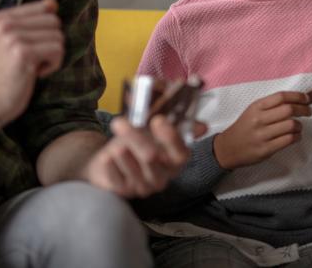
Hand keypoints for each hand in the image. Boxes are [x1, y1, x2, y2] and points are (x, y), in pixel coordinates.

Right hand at [0, 0, 63, 130]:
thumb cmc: (8, 70)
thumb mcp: (16, 39)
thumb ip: (33, 19)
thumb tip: (52, 2)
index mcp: (0, 17)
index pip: (45, 7)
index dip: (47, 28)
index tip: (31, 44)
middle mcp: (4, 24)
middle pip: (54, 21)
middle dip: (51, 42)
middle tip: (32, 58)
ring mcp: (12, 37)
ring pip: (58, 36)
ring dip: (52, 55)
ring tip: (32, 65)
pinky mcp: (23, 53)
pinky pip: (58, 50)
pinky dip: (53, 65)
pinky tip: (35, 73)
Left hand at [84, 115, 203, 197]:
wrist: (114, 159)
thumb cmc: (139, 141)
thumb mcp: (156, 129)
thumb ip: (176, 122)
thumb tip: (202, 127)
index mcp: (175, 160)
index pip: (181, 154)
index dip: (171, 137)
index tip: (158, 120)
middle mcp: (163, 177)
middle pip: (150, 156)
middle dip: (134, 136)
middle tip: (120, 122)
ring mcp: (143, 186)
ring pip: (129, 162)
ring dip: (118, 146)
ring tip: (116, 141)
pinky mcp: (123, 191)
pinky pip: (112, 171)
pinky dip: (108, 158)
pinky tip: (109, 155)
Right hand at [213, 91, 311, 169]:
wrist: (228, 147)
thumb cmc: (245, 126)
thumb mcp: (253, 111)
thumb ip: (271, 105)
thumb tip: (296, 100)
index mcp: (257, 106)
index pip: (281, 97)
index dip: (297, 96)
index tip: (307, 99)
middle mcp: (259, 119)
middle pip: (288, 110)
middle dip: (304, 109)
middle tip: (309, 111)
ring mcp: (262, 135)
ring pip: (291, 125)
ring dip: (300, 125)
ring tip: (299, 126)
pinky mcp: (266, 149)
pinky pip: (288, 140)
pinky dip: (297, 137)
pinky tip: (295, 136)